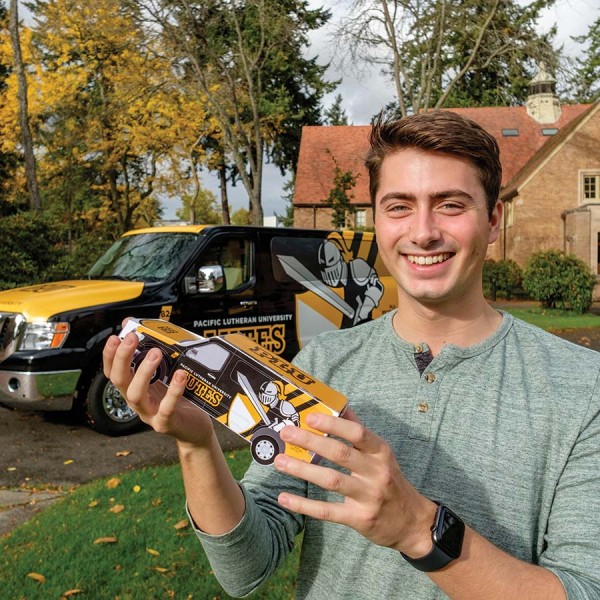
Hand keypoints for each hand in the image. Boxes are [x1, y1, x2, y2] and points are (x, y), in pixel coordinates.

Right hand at [103, 330, 213, 446]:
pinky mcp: (166, 423)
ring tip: (156, 353)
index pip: (113, 371)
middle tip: (133, 338)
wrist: (195, 428)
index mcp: (134, 387)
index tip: (116, 336)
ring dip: (143, 372)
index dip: (110, 355)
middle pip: (119, 380)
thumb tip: (136, 324)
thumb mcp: (165, 374)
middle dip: (123, 358)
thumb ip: (153, 351)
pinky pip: (166, 408)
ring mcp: (149, 414)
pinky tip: (180, 376)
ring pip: (136, 395)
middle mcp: (137, 401)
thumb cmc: (180, 398)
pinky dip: (172, 392)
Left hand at [273, 409, 436, 556]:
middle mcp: (376, 473)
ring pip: (331, 481)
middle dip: (311, 441)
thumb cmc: (390, 481)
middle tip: (286, 433)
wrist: (412, 522)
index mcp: (381, 452)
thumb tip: (340, 406)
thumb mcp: (381, 454)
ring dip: (302, 470)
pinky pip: (327, 511)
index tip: (309, 417)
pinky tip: (284, 497)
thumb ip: (359, 432)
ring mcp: (368, 497)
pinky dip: (304, 504)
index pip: (357, 433)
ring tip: (279, 461)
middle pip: (340, 454)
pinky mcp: (359, 519)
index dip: (333, 424)